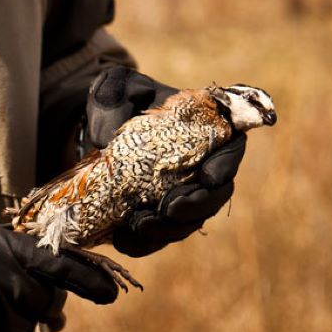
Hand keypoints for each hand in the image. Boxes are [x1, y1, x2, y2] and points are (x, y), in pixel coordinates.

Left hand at [84, 67, 246, 256]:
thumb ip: (111, 100)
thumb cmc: (119, 100)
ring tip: (138, 227)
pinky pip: (159, 239)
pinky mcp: (159, 217)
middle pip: (214, 196)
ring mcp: (182, 196)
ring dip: (168, 230)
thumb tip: (103, 140)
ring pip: (188, 223)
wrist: (101, 127)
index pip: (230, 149)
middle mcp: (201, 167)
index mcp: (206, 130)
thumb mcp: (113, 87)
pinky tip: (123, 239)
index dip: (226, 166)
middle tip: (168, 209)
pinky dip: (144, 244)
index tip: (209, 176)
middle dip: (195, 208)